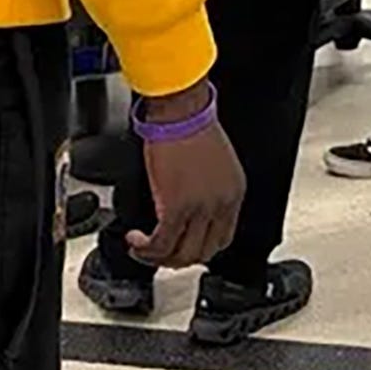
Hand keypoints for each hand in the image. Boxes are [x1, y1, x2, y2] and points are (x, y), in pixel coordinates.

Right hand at [127, 88, 245, 268]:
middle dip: (177, 259)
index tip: (181, 246)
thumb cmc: (192, 125)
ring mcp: (201, 208)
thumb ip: (206, 190)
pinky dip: (146, 249)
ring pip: (182, 255)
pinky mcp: (177, 207)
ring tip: (143, 249)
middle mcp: (222, 204)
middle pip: (203, 253)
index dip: (199, 248)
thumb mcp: (213, 164)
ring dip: (158, 259)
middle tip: (158, 253)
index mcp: (234, 193)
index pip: (222, 238)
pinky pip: (161, 244)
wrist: (181, 110)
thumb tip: (187, 211)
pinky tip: (136, 240)